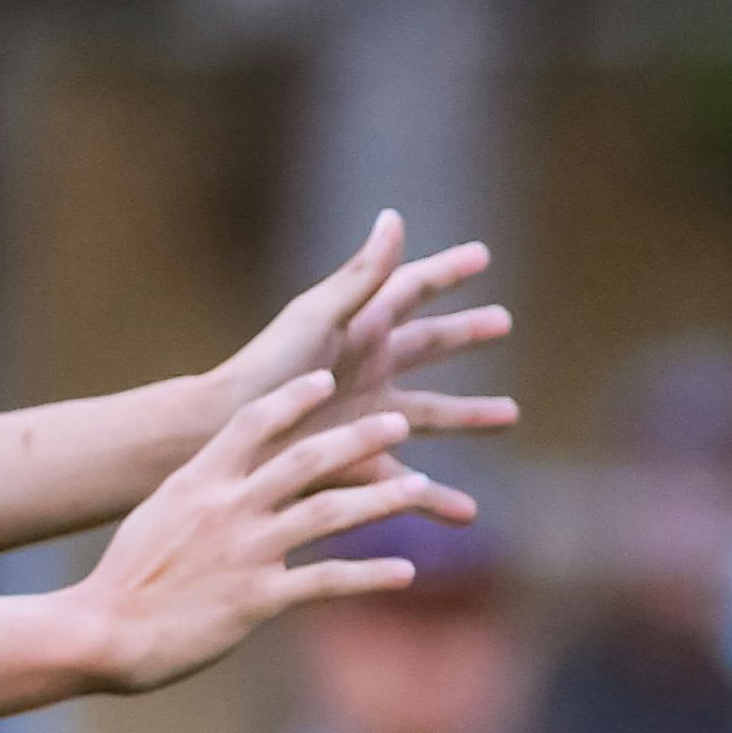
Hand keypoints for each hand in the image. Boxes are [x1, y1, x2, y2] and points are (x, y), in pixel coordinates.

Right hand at [69, 371, 441, 691]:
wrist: (98, 633)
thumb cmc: (123, 580)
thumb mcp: (157, 518)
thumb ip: (196, 494)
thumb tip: (223, 479)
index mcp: (197, 481)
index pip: (252, 422)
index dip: (292, 398)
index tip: (325, 380)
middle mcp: (226, 506)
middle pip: (306, 458)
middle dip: (358, 438)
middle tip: (400, 424)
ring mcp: (245, 550)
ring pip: (329, 512)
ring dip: (381, 499)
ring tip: (420, 488)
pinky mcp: (257, 598)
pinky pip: (327, 580)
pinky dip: (371, 575)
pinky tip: (406, 572)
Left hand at [215, 213, 518, 513]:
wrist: (222, 436)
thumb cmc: (266, 369)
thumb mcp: (320, 316)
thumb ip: (363, 274)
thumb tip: (395, 218)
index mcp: (359, 328)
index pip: (412, 290)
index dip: (447, 272)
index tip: (482, 256)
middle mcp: (367, 368)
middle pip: (429, 344)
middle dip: (465, 334)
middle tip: (503, 322)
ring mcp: (368, 417)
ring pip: (434, 413)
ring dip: (471, 415)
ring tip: (509, 415)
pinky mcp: (362, 461)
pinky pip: (411, 482)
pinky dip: (440, 499)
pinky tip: (468, 514)